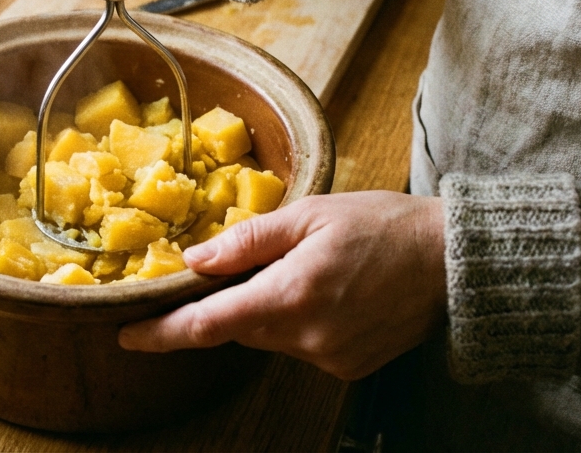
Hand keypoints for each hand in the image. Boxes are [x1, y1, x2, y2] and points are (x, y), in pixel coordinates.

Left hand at [119, 191, 447, 380]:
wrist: (453, 263)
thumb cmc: (383, 225)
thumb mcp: (310, 214)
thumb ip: (248, 241)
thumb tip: (194, 260)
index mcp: (289, 296)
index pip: (206, 325)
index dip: (160, 333)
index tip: (127, 335)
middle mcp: (306, 337)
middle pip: (237, 327)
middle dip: (228, 301)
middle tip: (244, 264)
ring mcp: (329, 357)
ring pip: (269, 335)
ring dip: (268, 307)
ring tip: (307, 268)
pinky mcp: (347, 366)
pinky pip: (301, 345)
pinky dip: (300, 321)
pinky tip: (329, 291)